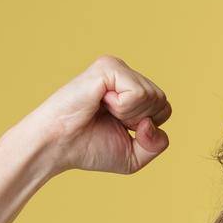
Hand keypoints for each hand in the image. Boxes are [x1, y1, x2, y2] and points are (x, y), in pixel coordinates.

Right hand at [20, 55, 172, 176]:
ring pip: (153, 97)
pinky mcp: (108, 67)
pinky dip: (123, 108)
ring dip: (130, 115)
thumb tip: (151, 122)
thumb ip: (157, 144)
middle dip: (140, 122)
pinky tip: (101, 103)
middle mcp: (125, 75)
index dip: (147, 130)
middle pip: (162, 102)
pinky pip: (138, 93)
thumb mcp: (134, 155)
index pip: (164, 110)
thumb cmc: (89, 147)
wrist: (58, 145)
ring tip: (103, 111)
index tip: (119, 129)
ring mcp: (117, 68)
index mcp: (131, 91)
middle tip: (109, 121)